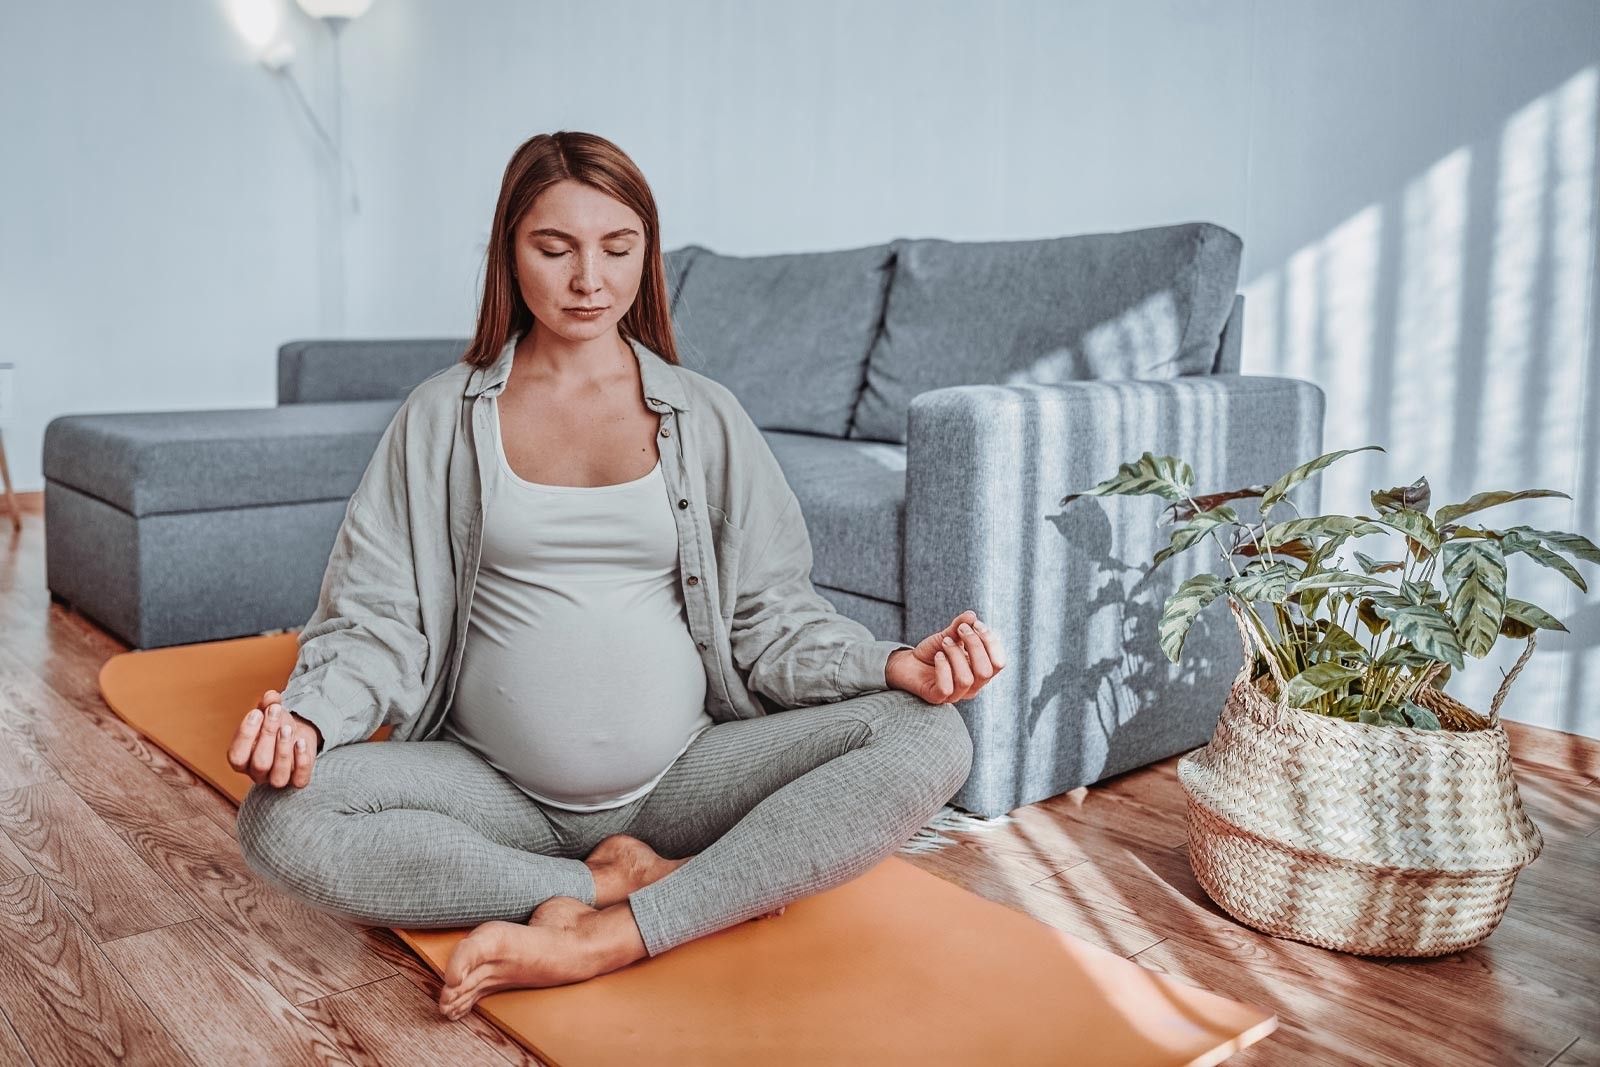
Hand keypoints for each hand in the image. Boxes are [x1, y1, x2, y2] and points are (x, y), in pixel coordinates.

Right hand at [226, 688, 322, 788]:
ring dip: (284, 750)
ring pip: (278, 777)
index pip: (236, 756)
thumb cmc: (275, 725)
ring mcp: (277, 779)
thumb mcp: (268, 713)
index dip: (245, 735)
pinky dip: (302, 761)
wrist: (296, 734)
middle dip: (268, 735)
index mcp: (242, 760)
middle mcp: (257, 774)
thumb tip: (271, 696)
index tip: (257, 713)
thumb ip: (267, 705)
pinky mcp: (297, 781)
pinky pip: (299, 780)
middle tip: (275, 712)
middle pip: (260, 764)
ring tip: (288, 728)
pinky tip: (301, 741)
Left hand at [887, 610, 1005, 704]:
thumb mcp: (949, 635)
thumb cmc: (934, 651)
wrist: (909, 663)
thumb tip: (972, 615)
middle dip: (974, 645)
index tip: (975, 624)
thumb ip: (961, 626)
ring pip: (966, 679)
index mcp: (981, 671)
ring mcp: (956, 695)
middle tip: (959, 630)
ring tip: (945, 642)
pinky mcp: (937, 698)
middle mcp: (973, 686)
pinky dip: (942, 668)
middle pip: (986, 671)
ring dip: (955, 654)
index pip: (999, 663)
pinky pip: (946, 688)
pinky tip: (937, 656)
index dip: (991, 642)